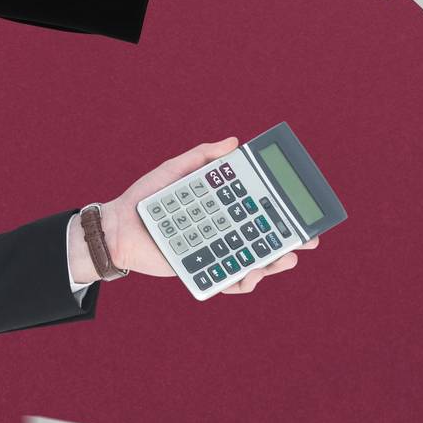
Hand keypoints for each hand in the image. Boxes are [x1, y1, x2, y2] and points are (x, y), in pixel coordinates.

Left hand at [69, 138, 319, 292]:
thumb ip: (204, 155)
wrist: (116, 228)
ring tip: (281, 260)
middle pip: (265, 238)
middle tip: (306, 242)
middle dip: (290, 242)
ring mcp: (214, 251)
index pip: (260, 207)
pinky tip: (250, 274)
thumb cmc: (146, 197)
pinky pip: (225, 280)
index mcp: (223, 206)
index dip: (285, 210)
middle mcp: (224, 230)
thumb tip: (235, 142)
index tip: (305, 211)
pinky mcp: (200, 271)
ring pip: (252, 262)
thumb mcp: (176, 170)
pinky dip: (240, 281)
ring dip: (272, 264)